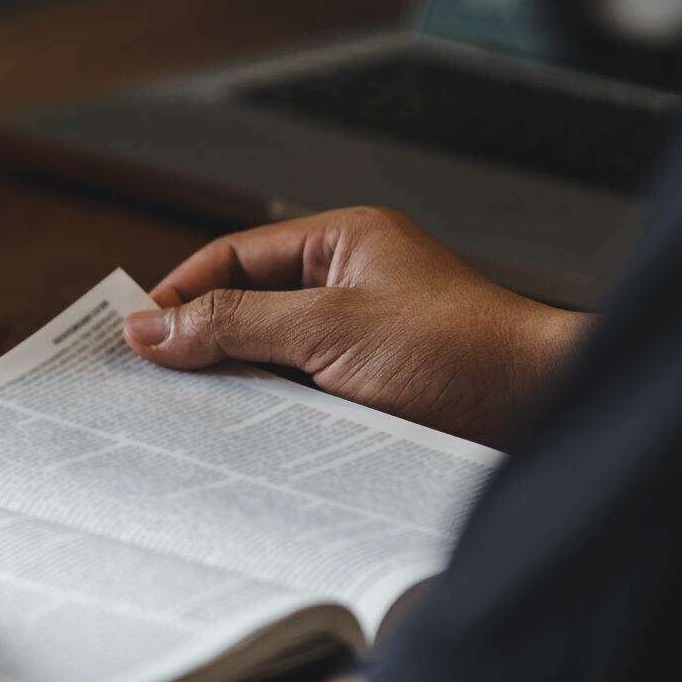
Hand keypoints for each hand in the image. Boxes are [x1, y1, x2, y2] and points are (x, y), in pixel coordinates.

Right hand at [123, 207, 588, 441]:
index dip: (180, 294)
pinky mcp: (371, 391)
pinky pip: (299, 397)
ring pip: (269, 357)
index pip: (233, 257)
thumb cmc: (466, 351)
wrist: (545, 411)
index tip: (136, 335)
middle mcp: (349, 285)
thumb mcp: (331, 328)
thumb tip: (151, 327)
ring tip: (194, 415)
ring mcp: (360, 340)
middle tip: (150, 380)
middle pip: (244, 308)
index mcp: (343, 243)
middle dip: (201, 343)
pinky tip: (249, 438)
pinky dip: (271, 415)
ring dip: (237, 385)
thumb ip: (235, 324)